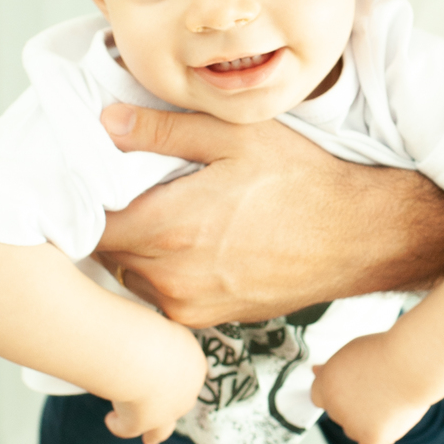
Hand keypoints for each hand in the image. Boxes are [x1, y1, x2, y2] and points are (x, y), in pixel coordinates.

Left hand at [96, 103, 443, 325]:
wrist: (359, 237)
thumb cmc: (302, 180)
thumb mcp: (235, 137)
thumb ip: (163, 131)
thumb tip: (106, 124)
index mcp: (168, 228)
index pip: (88, 227)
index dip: (84, 203)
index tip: (93, 181)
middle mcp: (171, 278)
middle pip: (106, 255)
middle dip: (111, 224)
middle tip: (127, 191)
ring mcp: (190, 305)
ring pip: (133, 279)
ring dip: (138, 252)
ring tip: (163, 216)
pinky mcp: (212, 319)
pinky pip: (164, 298)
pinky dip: (166, 273)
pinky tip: (194, 243)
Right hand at [103, 321, 207, 443]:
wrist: (141, 352)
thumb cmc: (148, 328)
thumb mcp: (159, 323)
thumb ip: (157, 328)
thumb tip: (149, 318)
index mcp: (195, 363)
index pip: (189, 372)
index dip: (178, 375)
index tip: (165, 374)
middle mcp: (186, 391)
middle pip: (181, 400)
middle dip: (171, 404)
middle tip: (159, 406)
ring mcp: (167, 411)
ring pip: (163, 427)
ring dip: (155, 432)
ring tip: (148, 437)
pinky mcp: (143, 422)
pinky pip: (129, 428)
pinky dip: (119, 425)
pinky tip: (111, 421)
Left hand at [310, 332, 430, 443]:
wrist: (410, 363)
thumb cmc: (384, 352)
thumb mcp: (352, 351)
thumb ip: (333, 367)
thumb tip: (316, 371)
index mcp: (326, 384)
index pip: (319, 395)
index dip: (336, 390)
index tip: (350, 386)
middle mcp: (335, 407)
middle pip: (339, 413)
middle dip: (355, 404)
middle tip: (379, 385)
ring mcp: (353, 425)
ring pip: (357, 430)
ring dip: (369, 422)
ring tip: (393, 398)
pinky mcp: (374, 438)